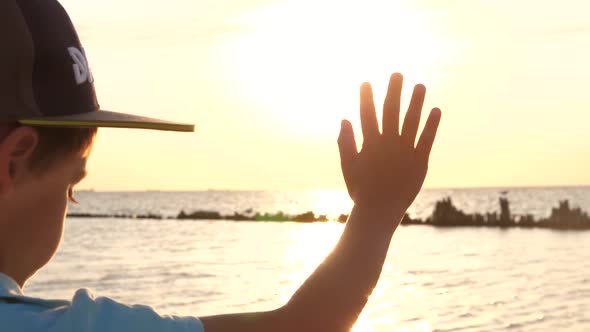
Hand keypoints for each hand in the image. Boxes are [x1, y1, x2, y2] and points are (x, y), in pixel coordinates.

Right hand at [338, 73, 440, 215]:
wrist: (380, 210)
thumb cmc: (361, 189)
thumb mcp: (348, 166)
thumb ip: (345, 143)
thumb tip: (345, 119)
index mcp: (369, 144)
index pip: (367, 114)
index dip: (366, 97)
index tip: (366, 82)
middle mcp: (388, 144)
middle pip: (391, 112)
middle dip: (393, 91)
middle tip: (397, 74)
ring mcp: (405, 152)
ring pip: (411, 121)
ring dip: (416, 102)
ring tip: (420, 86)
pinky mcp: (420, 162)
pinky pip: (427, 139)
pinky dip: (432, 124)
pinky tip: (436, 110)